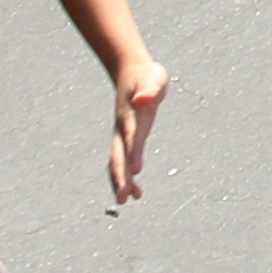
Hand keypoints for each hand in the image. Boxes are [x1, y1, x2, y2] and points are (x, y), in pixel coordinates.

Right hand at [105, 59, 168, 201]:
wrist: (132, 72)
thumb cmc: (146, 76)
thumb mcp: (153, 78)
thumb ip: (150, 89)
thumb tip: (143, 98)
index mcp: (130, 114)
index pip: (130, 136)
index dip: (132, 152)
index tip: (135, 170)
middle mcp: (122, 128)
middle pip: (118, 155)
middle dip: (120, 176)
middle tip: (123, 198)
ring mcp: (122, 134)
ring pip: (117, 162)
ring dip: (120, 181)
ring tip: (127, 200)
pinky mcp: (127, 138)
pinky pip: (124, 161)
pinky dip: (128, 177)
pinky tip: (138, 192)